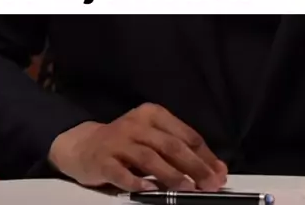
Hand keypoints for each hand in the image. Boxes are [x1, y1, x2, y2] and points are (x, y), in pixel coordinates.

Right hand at [48, 103, 227, 191]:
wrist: (84, 145)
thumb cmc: (127, 143)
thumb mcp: (153, 138)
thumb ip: (180, 151)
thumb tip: (215, 170)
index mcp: (153, 114)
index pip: (185, 134)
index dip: (204, 155)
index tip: (219, 173)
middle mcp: (136, 124)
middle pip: (170, 145)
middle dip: (194, 166)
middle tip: (210, 184)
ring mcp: (118, 141)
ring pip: (149, 158)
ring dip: (170, 175)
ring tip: (187, 189)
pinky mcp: (103, 159)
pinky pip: (121, 172)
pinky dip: (136, 181)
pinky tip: (149, 190)